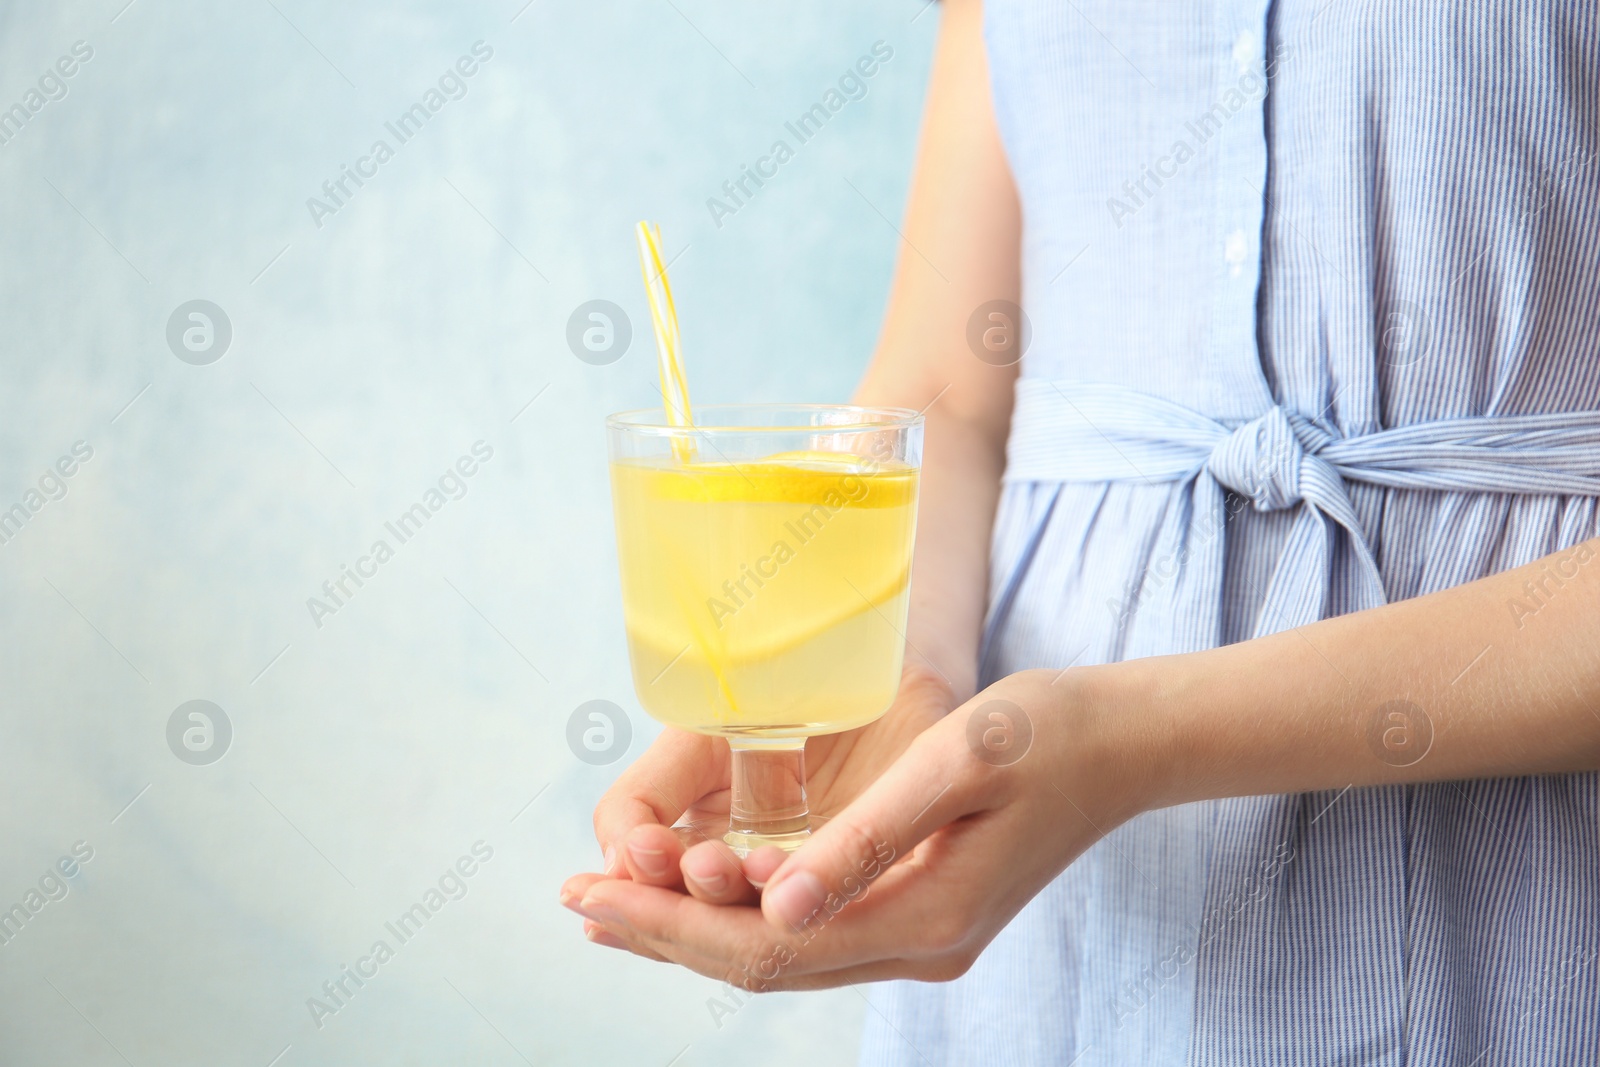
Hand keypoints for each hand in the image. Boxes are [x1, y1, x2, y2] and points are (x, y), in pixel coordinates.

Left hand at [561, 665, 1167, 987]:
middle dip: (662, 933)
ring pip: (783, 954)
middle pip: (763, 965)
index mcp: (922, 920)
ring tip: (613, 900)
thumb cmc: (1046, 734)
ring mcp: (921, 938)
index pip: (767, 949)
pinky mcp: (921, 912)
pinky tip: (703, 890)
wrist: (1125, 744)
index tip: (590, 896)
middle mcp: (917, 949)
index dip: (670, 927)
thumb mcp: (957, 765)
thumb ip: (866, 838)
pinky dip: (743, 915)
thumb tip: (774, 907)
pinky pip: (812, 931)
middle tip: (573, 901)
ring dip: (695, 928)